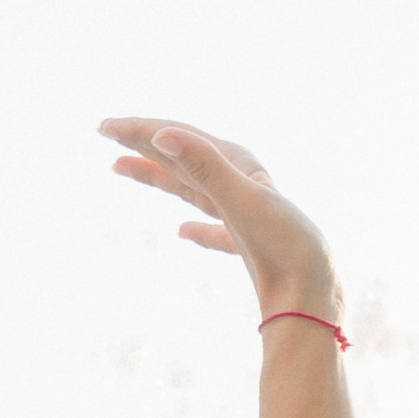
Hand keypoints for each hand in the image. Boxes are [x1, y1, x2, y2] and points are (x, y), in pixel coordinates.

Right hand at [101, 119, 339, 320]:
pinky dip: (196, 229)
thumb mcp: (242, 199)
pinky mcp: (248, 244)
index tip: (104, 128)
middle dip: (142, 145)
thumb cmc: (284, 242)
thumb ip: (203, 167)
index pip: (178, 140)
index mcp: (235, 164)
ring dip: (158, 177)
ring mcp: (242, 212)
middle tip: (105, 133)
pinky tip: (182, 233)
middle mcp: (238, 181)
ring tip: (123, 169)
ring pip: (191, 188)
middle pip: (181, 157)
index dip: (140, 132)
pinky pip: (213, 230)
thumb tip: (162, 136)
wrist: (314, 289)